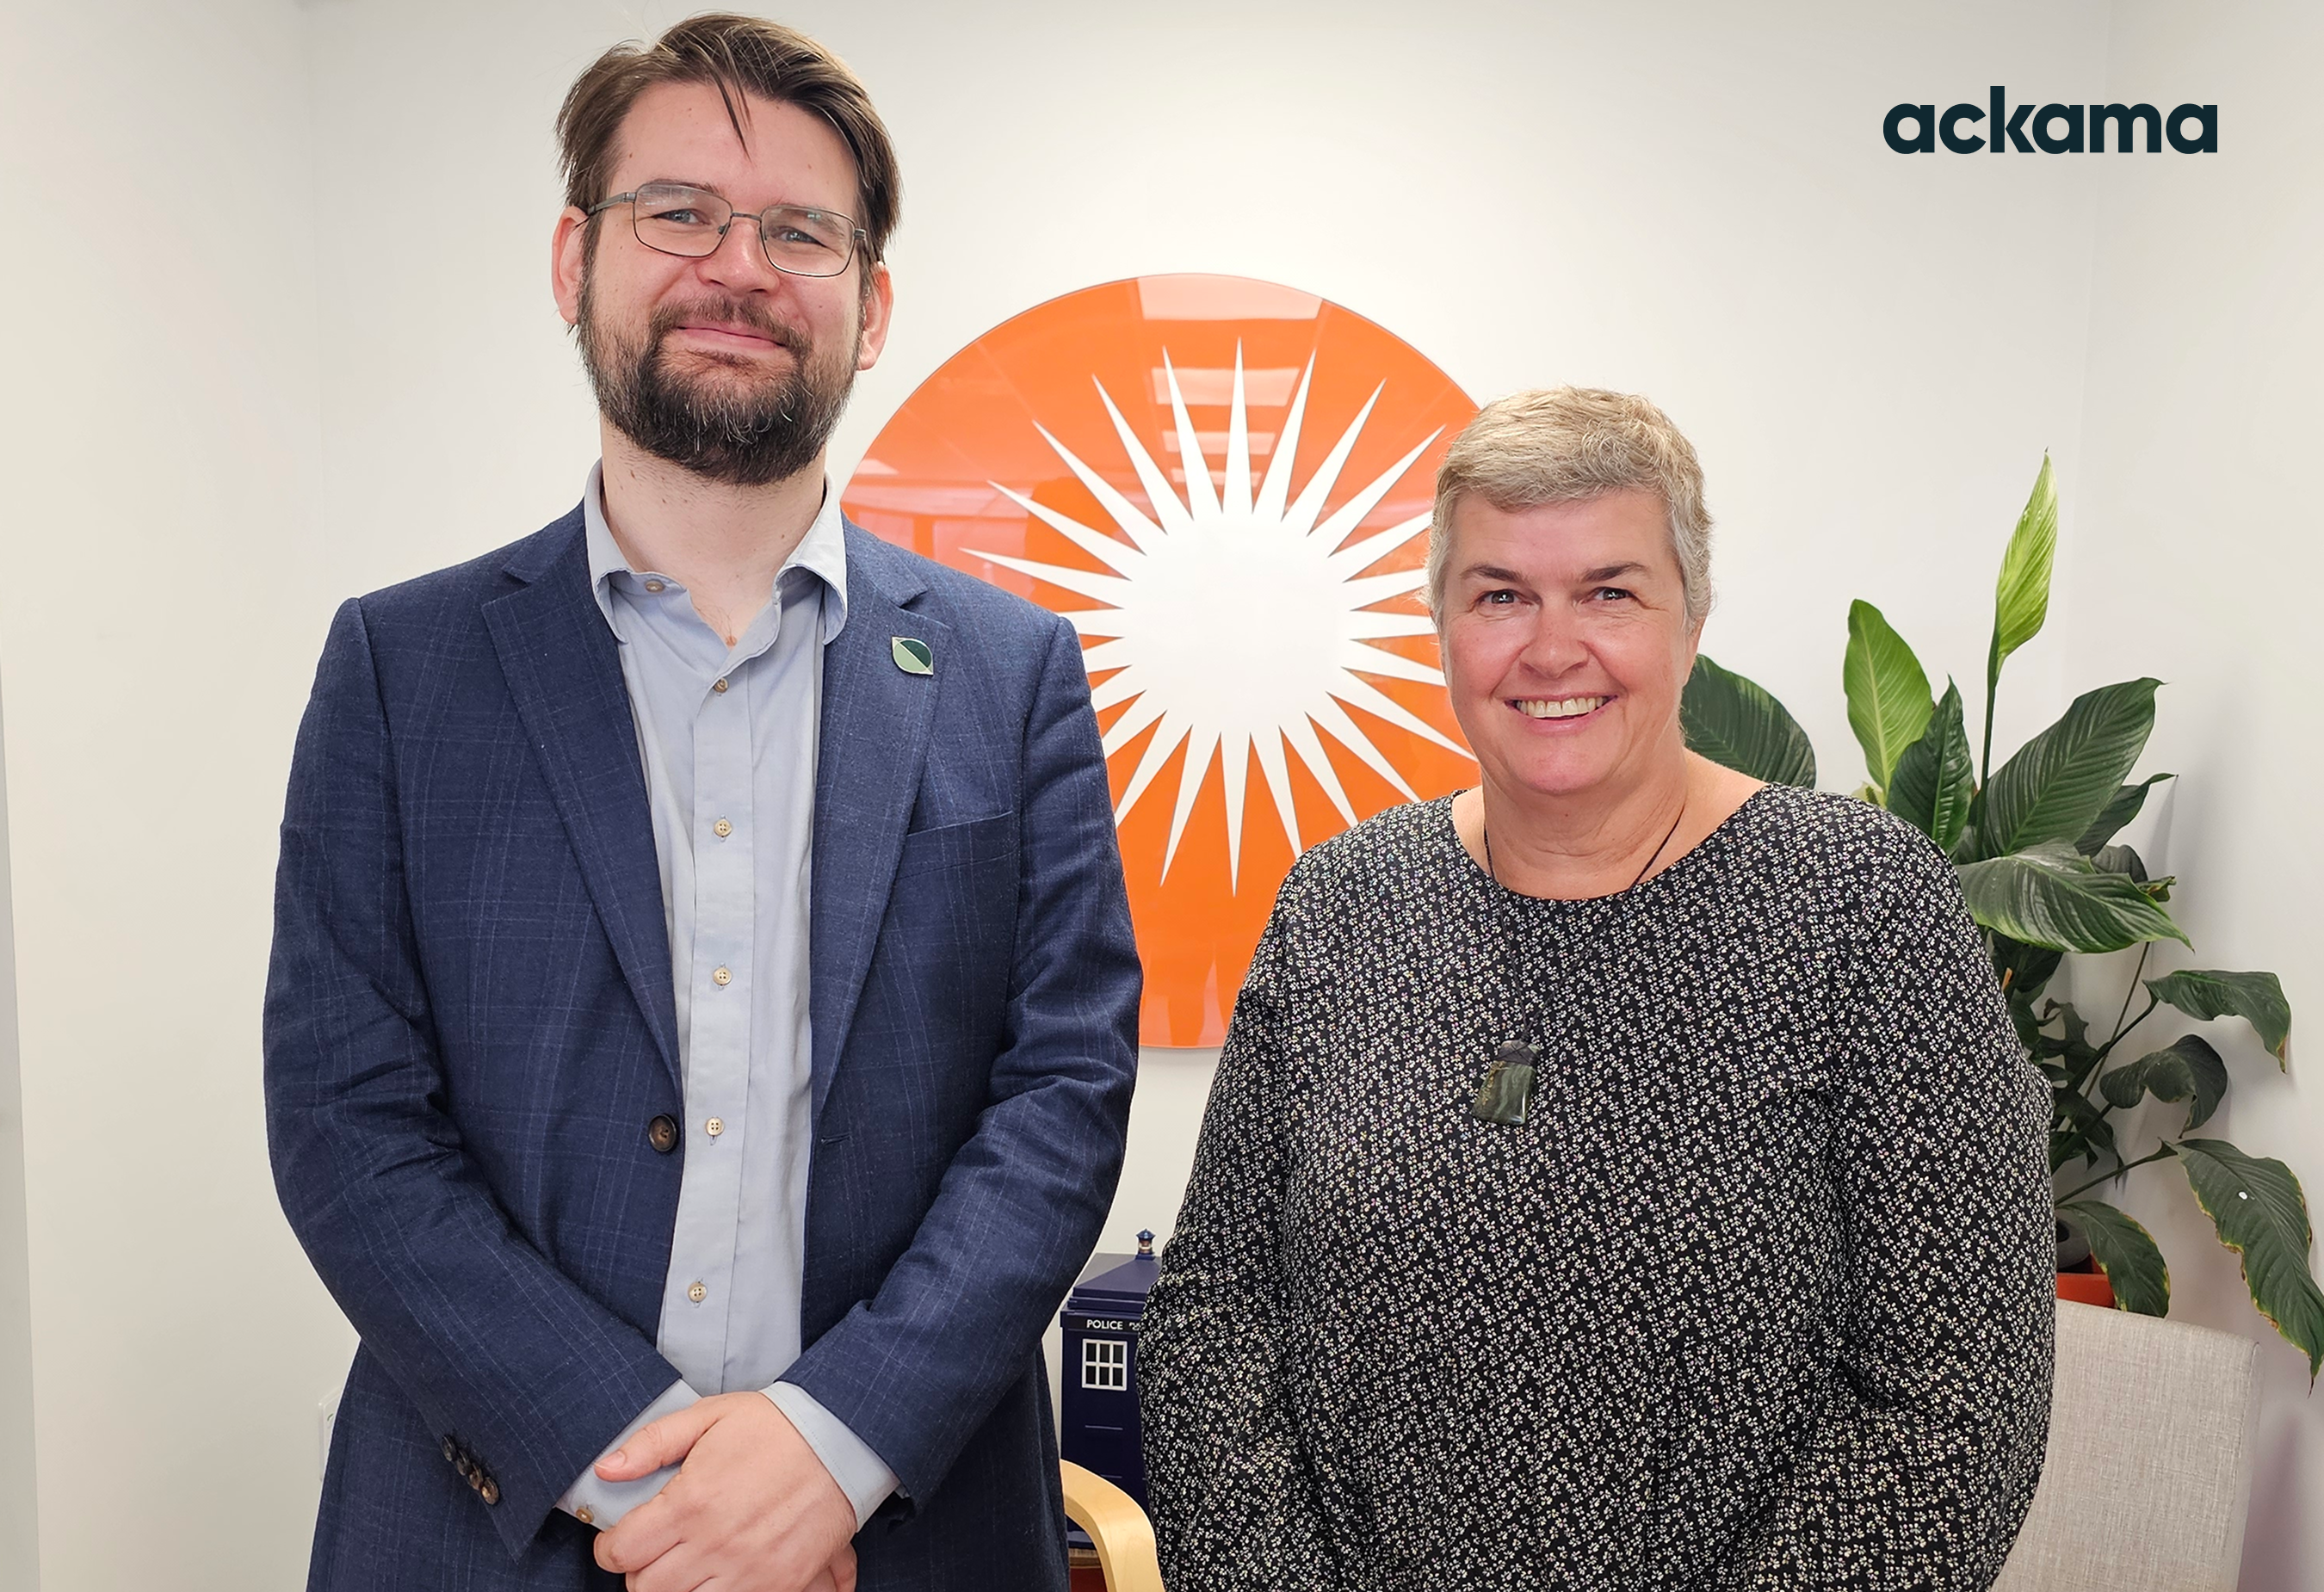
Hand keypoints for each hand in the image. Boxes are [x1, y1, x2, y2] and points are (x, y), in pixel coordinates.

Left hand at [593, 1391, 858, 1591]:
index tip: (620, 1539)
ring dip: (674, 1588)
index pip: (621, 1552)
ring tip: (685, 1564)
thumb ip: (651, 1443)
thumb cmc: (774, 1427)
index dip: (610, 1548)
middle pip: (644, 1588)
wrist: (841, 1442)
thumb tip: (605, 1469)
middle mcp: (714, 1543)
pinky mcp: (777, 1585)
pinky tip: (716, 1575)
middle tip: (654, 1551)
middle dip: (639, 1571)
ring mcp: (747, 1571)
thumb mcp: (708, 1416)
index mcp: (690, 1501)